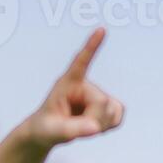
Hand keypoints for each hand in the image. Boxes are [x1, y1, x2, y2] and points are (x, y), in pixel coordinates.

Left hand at [21, 27, 125, 149]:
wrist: (48, 132)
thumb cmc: (44, 128)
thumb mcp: (52, 131)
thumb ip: (71, 129)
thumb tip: (95, 128)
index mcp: (67, 82)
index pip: (81, 62)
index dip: (92, 47)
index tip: (101, 30)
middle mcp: (85, 84)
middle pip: (102, 103)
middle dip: (92, 121)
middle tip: (74, 126)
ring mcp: (98, 93)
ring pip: (112, 111)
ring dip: (100, 125)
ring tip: (81, 125)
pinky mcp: (108, 104)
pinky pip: (118, 116)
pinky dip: (109, 125)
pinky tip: (94, 126)